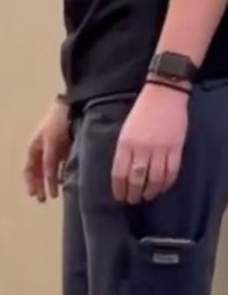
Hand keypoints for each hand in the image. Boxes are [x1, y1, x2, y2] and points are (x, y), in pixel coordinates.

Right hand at [24, 98, 70, 201]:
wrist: (74, 105)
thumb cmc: (58, 124)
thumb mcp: (51, 146)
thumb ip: (49, 164)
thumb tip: (49, 183)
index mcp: (33, 149)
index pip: (29, 171)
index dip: (31, 184)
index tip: (35, 196)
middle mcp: (41, 150)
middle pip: (37, 171)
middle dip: (40, 186)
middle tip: (44, 199)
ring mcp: (53, 148)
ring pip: (48, 168)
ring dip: (50, 180)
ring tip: (55, 191)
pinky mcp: (65, 146)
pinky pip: (59, 163)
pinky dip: (60, 172)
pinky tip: (64, 178)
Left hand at [111, 82, 188, 204]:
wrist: (164, 93)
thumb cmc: (140, 113)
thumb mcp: (124, 132)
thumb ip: (123, 152)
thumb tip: (122, 175)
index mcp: (125, 145)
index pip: (119, 175)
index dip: (119, 190)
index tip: (119, 197)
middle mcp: (142, 149)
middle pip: (136, 180)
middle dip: (133, 194)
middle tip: (133, 200)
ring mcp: (160, 149)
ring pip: (154, 179)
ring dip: (150, 192)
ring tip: (146, 197)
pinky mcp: (176, 147)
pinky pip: (171, 171)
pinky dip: (166, 183)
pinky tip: (162, 188)